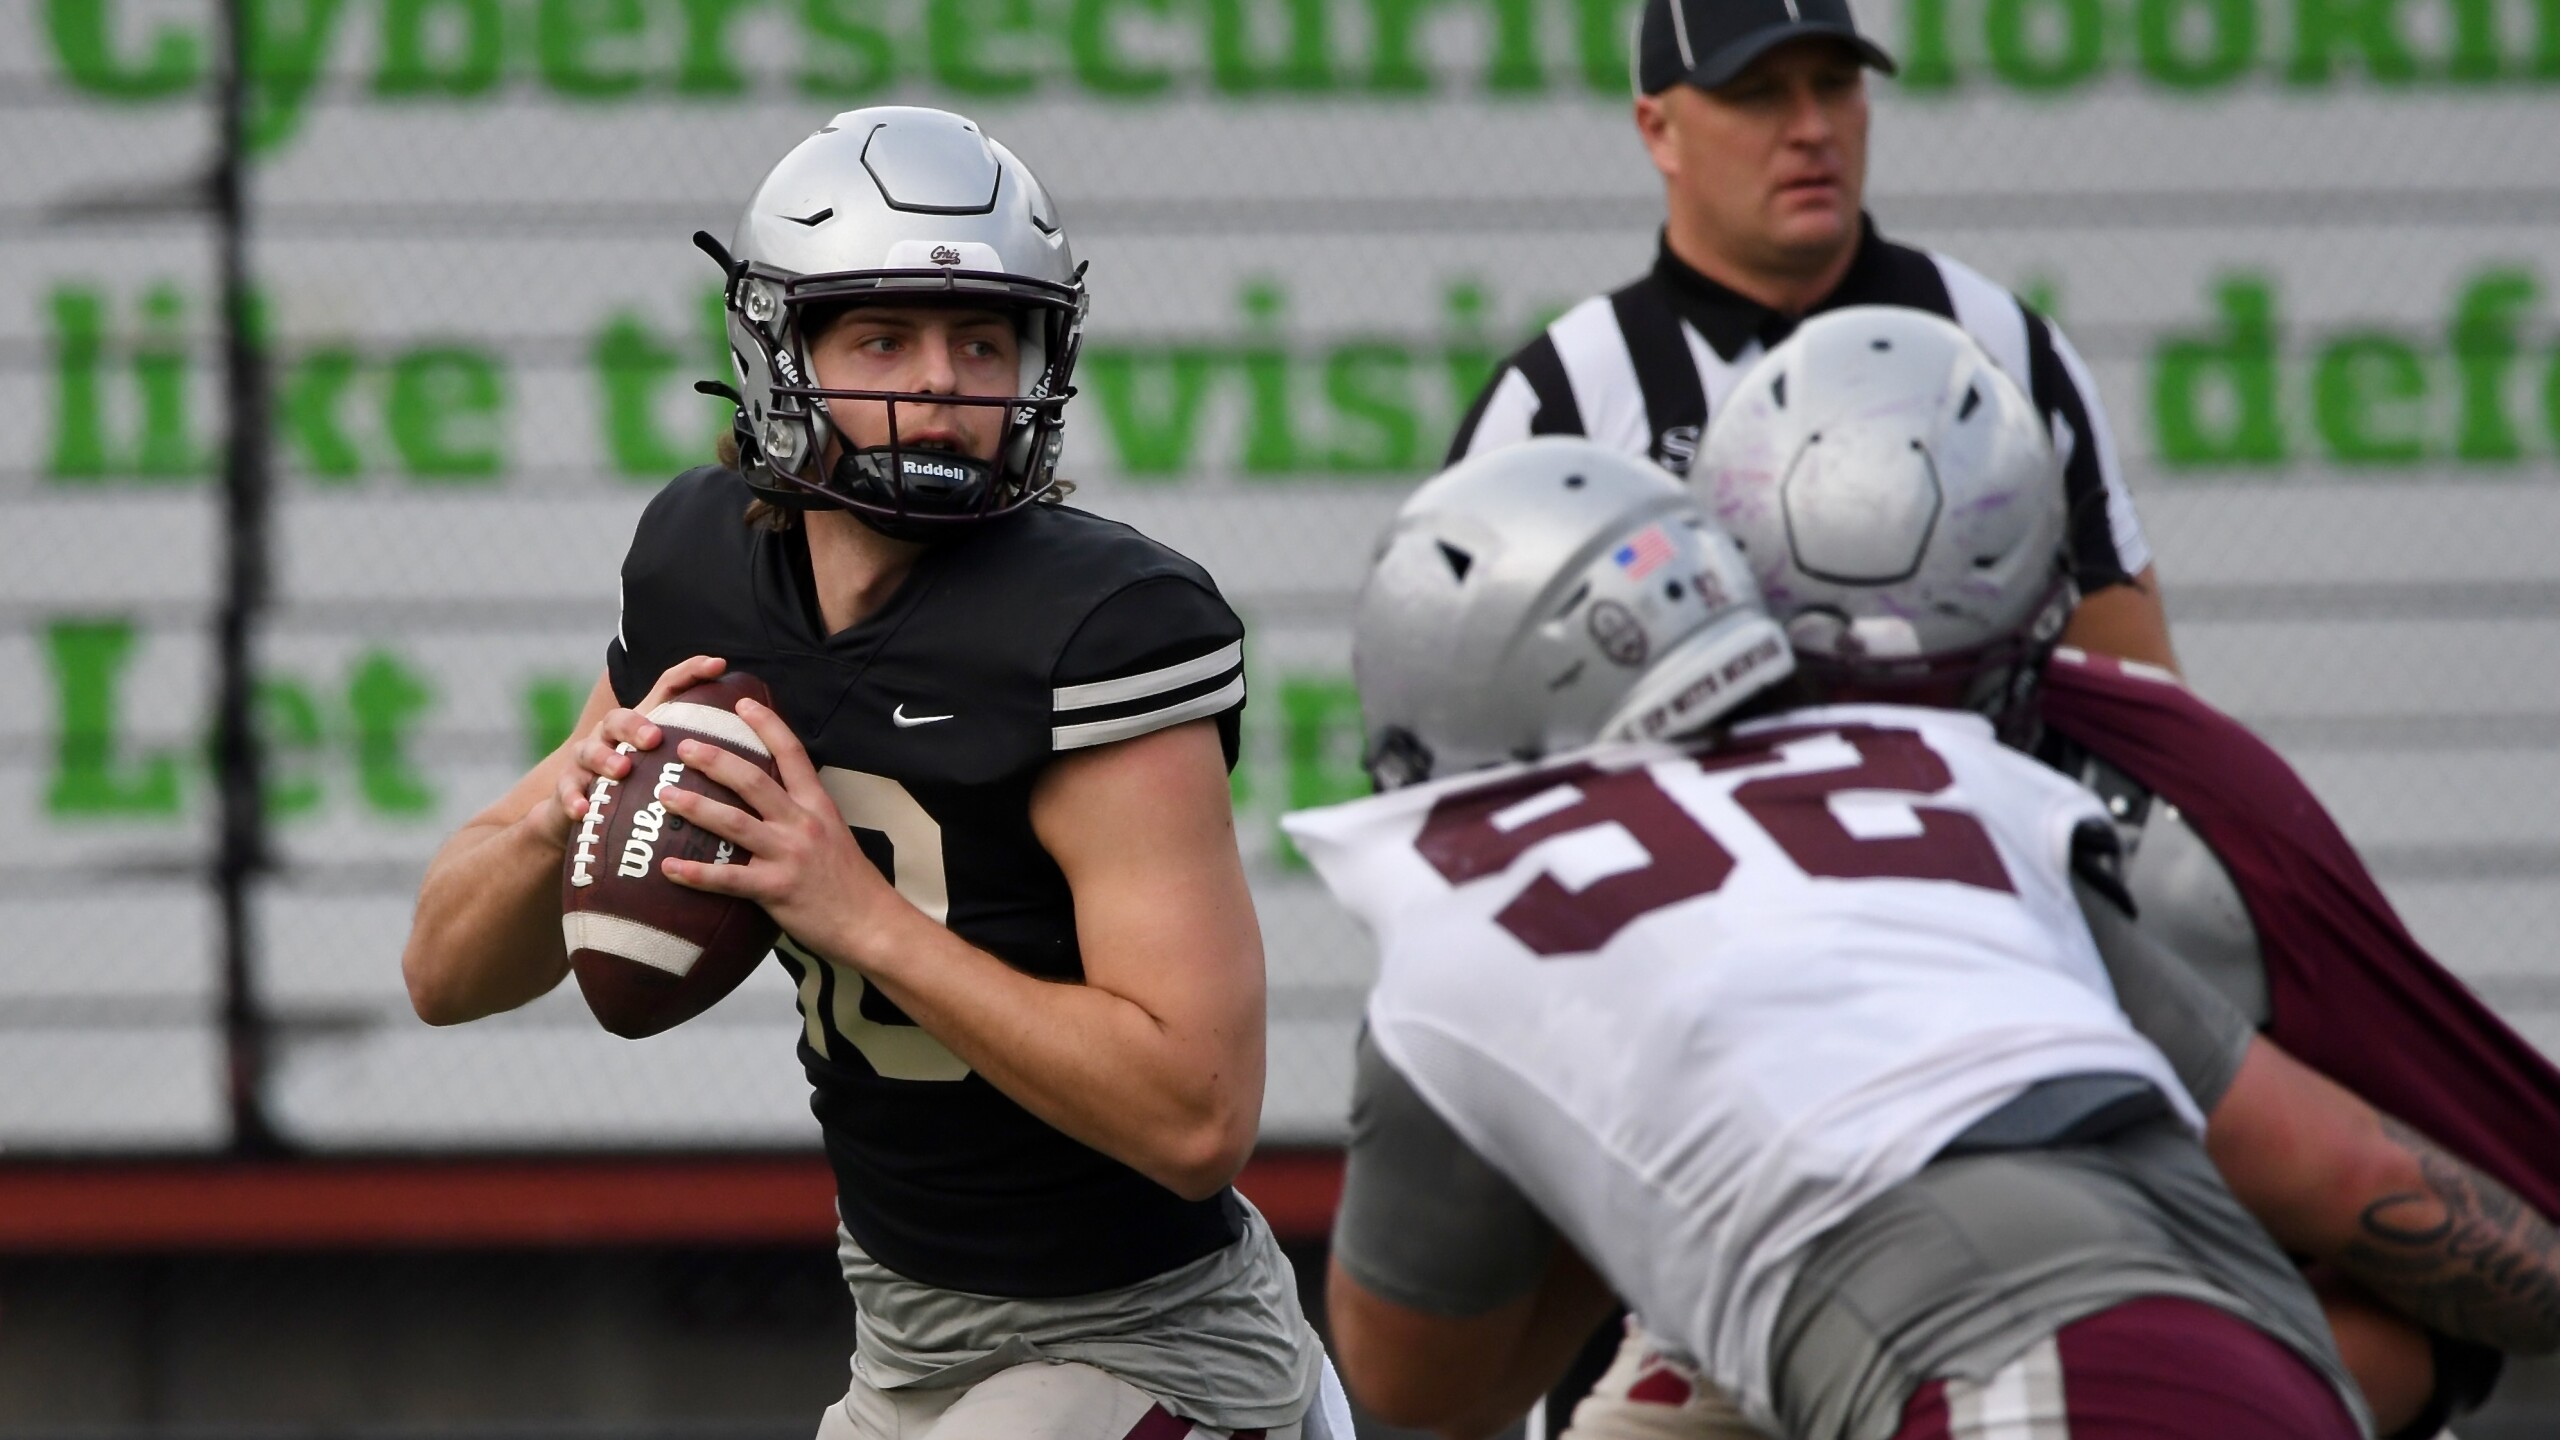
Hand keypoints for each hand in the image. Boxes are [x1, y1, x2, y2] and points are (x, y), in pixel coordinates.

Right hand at [533, 655, 727, 850]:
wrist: (578, 810)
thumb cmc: (636, 786)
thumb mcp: (667, 769)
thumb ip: (701, 756)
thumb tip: (759, 755)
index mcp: (644, 725)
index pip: (667, 690)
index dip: (691, 672)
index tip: (719, 664)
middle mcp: (612, 736)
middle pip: (621, 718)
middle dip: (637, 725)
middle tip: (654, 738)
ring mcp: (586, 760)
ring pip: (590, 750)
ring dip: (605, 759)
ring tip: (621, 770)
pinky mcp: (567, 788)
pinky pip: (567, 792)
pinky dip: (574, 799)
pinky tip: (584, 810)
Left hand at [655, 696, 905, 958]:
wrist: (873, 923)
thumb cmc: (851, 882)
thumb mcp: (834, 834)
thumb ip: (802, 815)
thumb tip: (769, 800)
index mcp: (817, 806)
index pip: (793, 754)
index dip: (767, 725)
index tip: (742, 703)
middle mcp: (802, 823)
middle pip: (753, 781)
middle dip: (715, 760)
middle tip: (683, 747)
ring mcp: (788, 855)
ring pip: (734, 823)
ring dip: (695, 806)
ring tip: (664, 795)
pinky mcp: (775, 889)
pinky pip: (728, 879)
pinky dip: (696, 873)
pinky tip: (668, 868)